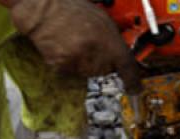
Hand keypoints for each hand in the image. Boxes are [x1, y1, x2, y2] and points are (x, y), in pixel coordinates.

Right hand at [8, 0, 142, 93]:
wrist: (43, 9)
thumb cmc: (71, 10)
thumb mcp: (101, 19)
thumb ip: (113, 38)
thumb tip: (120, 53)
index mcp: (109, 40)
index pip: (127, 66)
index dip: (133, 81)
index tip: (135, 89)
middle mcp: (96, 54)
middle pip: (106, 70)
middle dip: (102, 60)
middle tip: (90, 42)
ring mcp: (79, 62)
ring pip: (89, 72)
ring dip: (85, 62)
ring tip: (74, 41)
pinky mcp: (63, 68)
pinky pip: (72, 71)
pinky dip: (69, 63)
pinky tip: (64, 47)